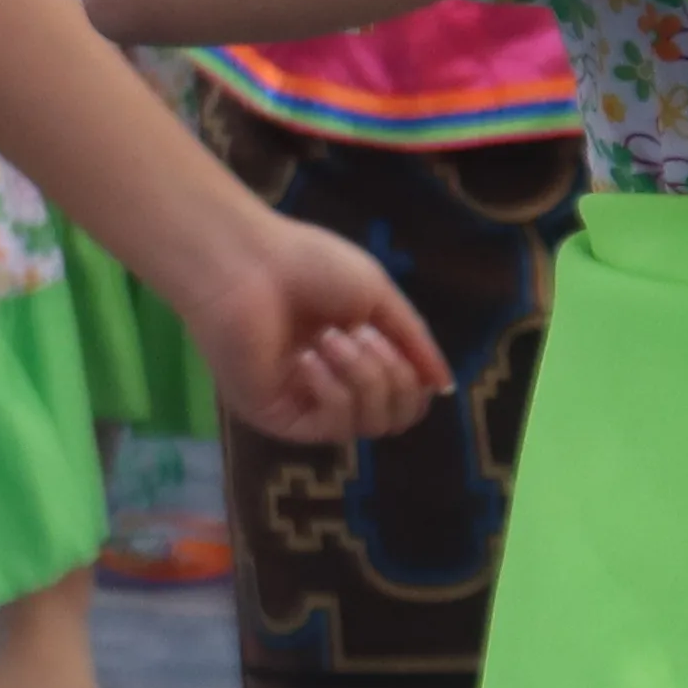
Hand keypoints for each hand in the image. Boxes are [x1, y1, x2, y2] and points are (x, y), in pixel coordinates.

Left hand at [187, 211, 445, 445]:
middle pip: (395, 419)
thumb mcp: (378, 297)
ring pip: (369, 425)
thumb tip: (443, 386)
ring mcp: (303, 404)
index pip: (406, 398)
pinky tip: (308, 358)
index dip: (413, 377)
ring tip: (332, 337)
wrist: (244, 260)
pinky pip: (331, 427)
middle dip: (393, 376)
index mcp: (355, 357)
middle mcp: (331, 386)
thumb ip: (414, 342)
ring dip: (363, 377)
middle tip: (362, 335)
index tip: (390, 337)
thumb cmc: (305, 264)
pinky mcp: (276, 416)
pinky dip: (333, 391)